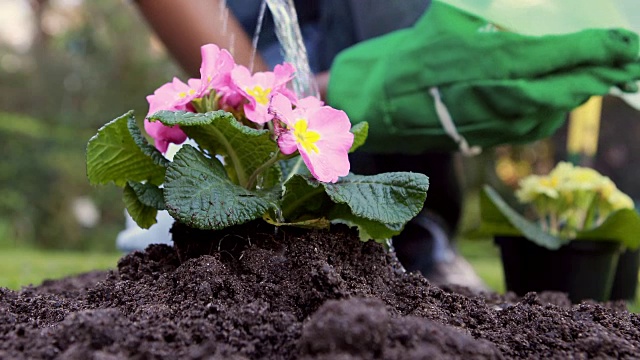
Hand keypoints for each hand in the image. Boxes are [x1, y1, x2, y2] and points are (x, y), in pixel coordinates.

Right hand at [327, 2, 639, 152]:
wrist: (381, 102)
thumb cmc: (414, 53)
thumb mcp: (453, 15)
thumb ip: (494, 7)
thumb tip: (527, 6)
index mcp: (497, 60)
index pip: (565, 52)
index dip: (602, 47)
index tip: (628, 41)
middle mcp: (502, 95)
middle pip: (570, 87)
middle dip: (604, 73)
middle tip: (630, 64)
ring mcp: (497, 122)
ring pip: (554, 110)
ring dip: (579, 93)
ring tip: (600, 78)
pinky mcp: (487, 139)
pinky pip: (533, 128)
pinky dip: (552, 112)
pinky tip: (558, 100)